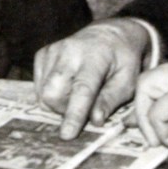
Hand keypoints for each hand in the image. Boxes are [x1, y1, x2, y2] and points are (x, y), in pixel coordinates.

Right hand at [34, 18, 150, 139]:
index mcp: (95, 56)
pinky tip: (67, 85)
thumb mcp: (128, 80)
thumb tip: (95, 121)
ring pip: (43, 92)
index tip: (67, 135)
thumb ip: (111, 100)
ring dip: (59, 103)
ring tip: (77, 94)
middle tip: (84, 107)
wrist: (111, 33)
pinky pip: (39, 86)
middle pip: (52, 93)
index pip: (82, 88)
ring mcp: (53, 50)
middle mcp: (69, 50)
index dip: (74, 114)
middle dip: (64, 109)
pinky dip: (52, 93)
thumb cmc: (123, 60)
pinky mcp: (43, 54)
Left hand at [134, 57, 167, 154]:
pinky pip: (158, 112)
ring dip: (152, 125)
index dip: (148, 105)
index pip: (158, 79)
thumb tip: (150, 125)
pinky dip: (164, 133)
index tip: (152, 131)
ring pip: (146, 91)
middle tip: (155, 141)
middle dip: (143, 114)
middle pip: (146, 81)